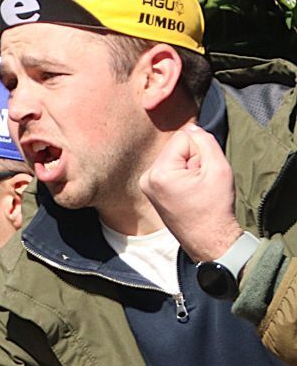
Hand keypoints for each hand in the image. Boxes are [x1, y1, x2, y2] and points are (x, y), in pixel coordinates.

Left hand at [139, 122, 241, 262]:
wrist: (208, 238)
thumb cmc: (214, 207)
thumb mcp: (218, 167)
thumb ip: (205, 141)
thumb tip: (192, 127)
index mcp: (159, 173)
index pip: (184, 137)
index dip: (201, 150)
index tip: (203, 172)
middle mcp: (146, 178)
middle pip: (177, 147)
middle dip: (193, 158)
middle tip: (200, 182)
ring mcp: (146, 185)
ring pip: (175, 157)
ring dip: (190, 167)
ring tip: (195, 188)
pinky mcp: (151, 190)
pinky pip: (171, 169)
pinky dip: (183, 175)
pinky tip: (189, 191)